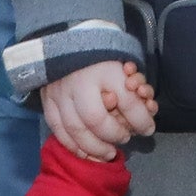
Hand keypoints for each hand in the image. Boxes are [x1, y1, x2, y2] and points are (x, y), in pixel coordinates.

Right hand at [42, 59, 157, 159]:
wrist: (70, 42)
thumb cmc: (103, 60)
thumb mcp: (125, 72)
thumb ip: (135, 100)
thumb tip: (147, 127)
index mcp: (104, 69)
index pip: (126, 101)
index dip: (140, 119)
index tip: (148, 128)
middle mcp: (79, 81)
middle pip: (96, 119)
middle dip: (114, 135)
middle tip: (125, 139)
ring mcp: (59, 91)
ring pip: (75, 128)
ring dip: (94, 147)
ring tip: (109, 153)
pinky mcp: (47, 100)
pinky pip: (57, 129)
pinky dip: (73, 146)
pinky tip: (87, 153)